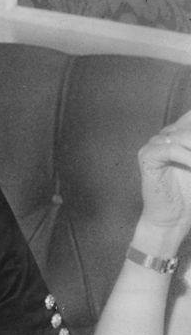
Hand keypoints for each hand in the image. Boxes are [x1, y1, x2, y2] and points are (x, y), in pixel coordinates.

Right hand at [138, 111, 190, 238]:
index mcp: (181, 133)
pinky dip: (188, 159)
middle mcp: (167, 135)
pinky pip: (171, 150)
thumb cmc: (190, 193)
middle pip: (190, 125)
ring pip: (183, 136)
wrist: (172, 217)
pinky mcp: (147, 157)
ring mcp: (155, 144)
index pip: (190, 116)